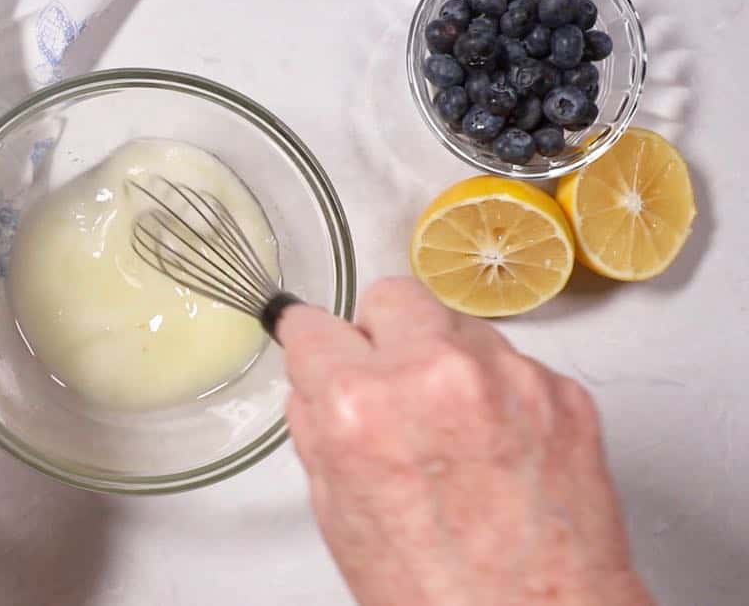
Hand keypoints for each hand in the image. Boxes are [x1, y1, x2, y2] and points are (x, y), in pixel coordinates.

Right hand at [279, 278, 651, 605]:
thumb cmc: (438, 594)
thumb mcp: (338, 515)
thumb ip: (318, 431)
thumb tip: (315, 385)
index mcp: (360, 406)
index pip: (313, 326)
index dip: (312, 345)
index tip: (318, 347)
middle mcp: (435, 374)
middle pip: (391, 298)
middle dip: (381, 335)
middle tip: (389, 384)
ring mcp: (508, 376)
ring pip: (457, 325)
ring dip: (443, 359)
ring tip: (452, 429)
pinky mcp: (564, 391)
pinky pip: (512, 362)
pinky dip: (498, 390)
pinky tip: (497, 445)